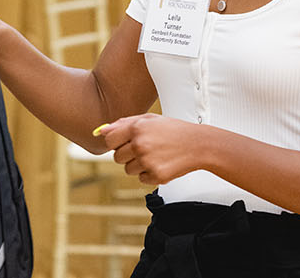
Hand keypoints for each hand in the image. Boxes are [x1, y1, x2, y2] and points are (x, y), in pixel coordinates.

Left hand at [97, 113, 212, 185]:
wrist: (199, 145)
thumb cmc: (173, 130)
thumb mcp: (149, 120)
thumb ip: (123, 123)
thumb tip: (101, 131)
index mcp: (137, 128)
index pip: (109, 140)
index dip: (116, 143)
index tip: (124, 143)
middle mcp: (140, 145)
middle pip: (117, 158)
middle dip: (127, 155)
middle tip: (145, 149)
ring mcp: (148, 162)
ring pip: (128, 170)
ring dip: (138, 165)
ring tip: (155, 155)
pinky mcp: (156, 176)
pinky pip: (141, 179)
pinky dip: (149, 174)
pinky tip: (162, 163)